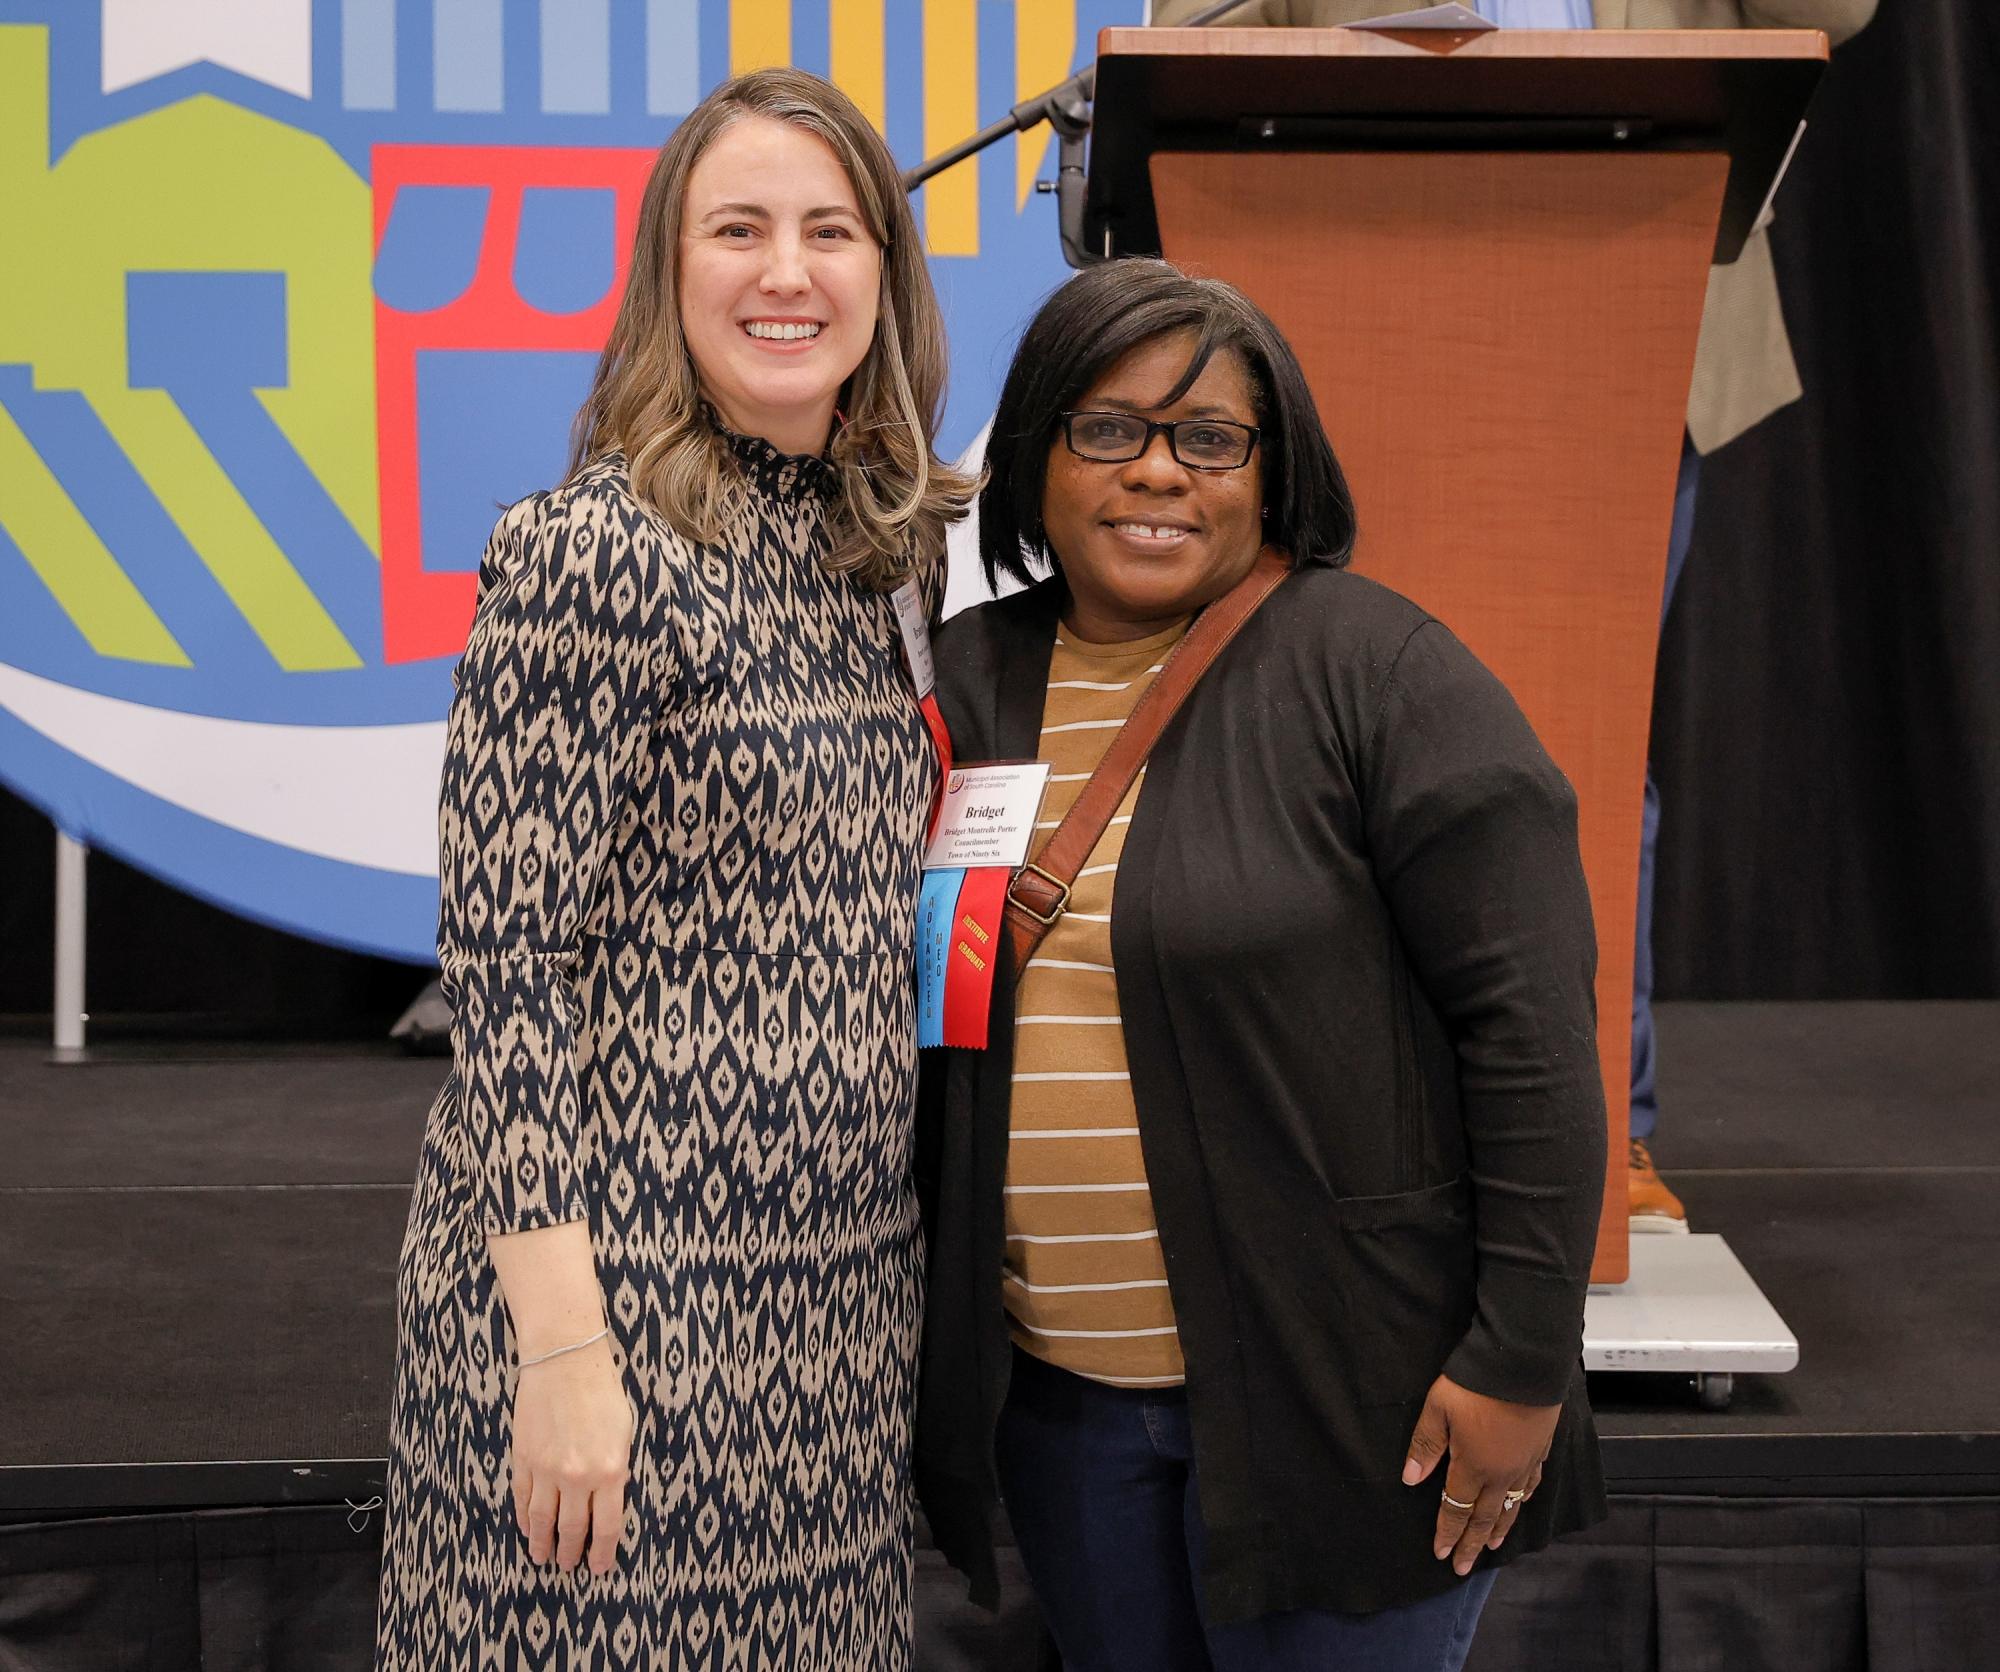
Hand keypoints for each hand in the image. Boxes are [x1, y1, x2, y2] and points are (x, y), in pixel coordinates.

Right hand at [510, 1336, 633, 1575]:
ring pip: (543, 1520)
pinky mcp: (524, 1459)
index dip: (601, 1552)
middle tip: (569, 1566)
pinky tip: (527, 1528)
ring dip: (542, 1543)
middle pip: (572, 1528)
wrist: (564, 1360)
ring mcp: (547, 1470)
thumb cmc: (602, 1391)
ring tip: (542, 1558)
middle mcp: (578, 1477)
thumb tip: (610, 1497)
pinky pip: (522, 1498)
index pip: (605, 1526)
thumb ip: (617, 1468)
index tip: (598, 1568)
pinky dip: (524, 1517)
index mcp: (610, 1470)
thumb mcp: (623, 1432)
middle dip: (571, 1552)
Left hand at [1402, 1373, 1558, 1575]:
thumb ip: (1425, 1446)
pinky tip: (1521, 1505)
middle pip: (1484, 1517)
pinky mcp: (1539, 1449)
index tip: (1440, 1553)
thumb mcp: (1438, 1409)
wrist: (1523, 1365)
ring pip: (1511, 1506)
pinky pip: (1531, 1485)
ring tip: (1493, 1547)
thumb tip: (1410, 1479)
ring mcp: (1523, 1463)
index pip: (1455, 1508)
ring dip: (1499, 1529)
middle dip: (1471, 1544)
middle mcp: (1500, 1473)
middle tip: (1463, 1566)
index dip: (1447, 1532)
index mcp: (1472, 1466)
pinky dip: (1524, 1501)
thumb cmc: (1476, 1385)